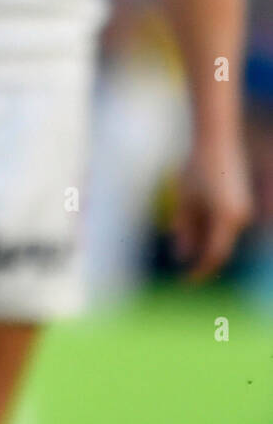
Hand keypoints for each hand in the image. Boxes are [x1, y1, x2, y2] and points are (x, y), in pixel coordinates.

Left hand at [172, 130, 253, 281]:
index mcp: (226, 219)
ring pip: (222, 238)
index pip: (214, 255)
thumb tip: (181, 255)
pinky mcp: (240, 204)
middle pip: (219, 248)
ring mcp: (242, 211)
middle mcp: (240, 218)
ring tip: (184, 247)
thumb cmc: (196, 168)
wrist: (216, 141)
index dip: (200, 271)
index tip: (184, 281)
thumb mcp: (184, 198)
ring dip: (204, 245)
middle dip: (200, 260)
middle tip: (181, 272)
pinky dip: (209, 232)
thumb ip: (184, 228)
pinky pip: (224, 226)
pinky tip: (194, 229)